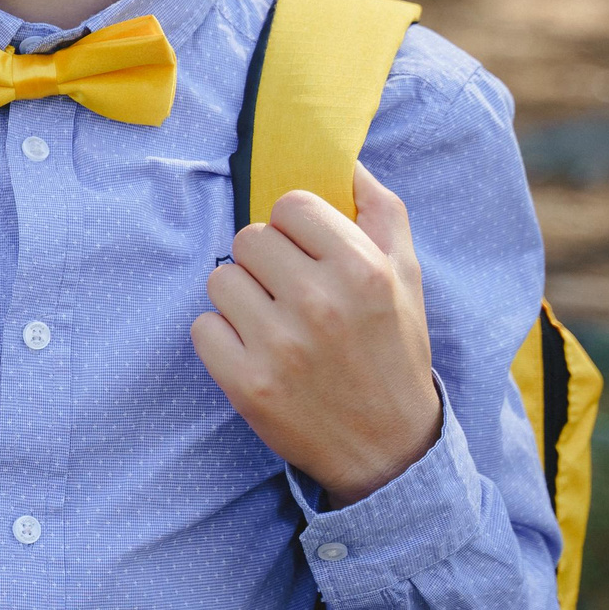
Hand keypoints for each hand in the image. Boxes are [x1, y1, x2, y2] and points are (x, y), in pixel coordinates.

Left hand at [191, 163, 438, 506]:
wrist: (388, 448)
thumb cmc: (393, 351)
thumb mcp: (406, 277)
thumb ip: (380, 212)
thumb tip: (345, 160)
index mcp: (363, 270)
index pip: (290, 205)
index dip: (295, 228)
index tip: (308, 254)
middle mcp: (321, 303)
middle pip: (248, 238)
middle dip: (266, 263)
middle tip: (291, 294)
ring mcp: (280, 345)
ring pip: (220, 279)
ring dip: (240, 299)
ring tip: (275, 324)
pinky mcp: (246, 383)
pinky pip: (202, 327)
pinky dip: (221, 338)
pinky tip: (256, 353)